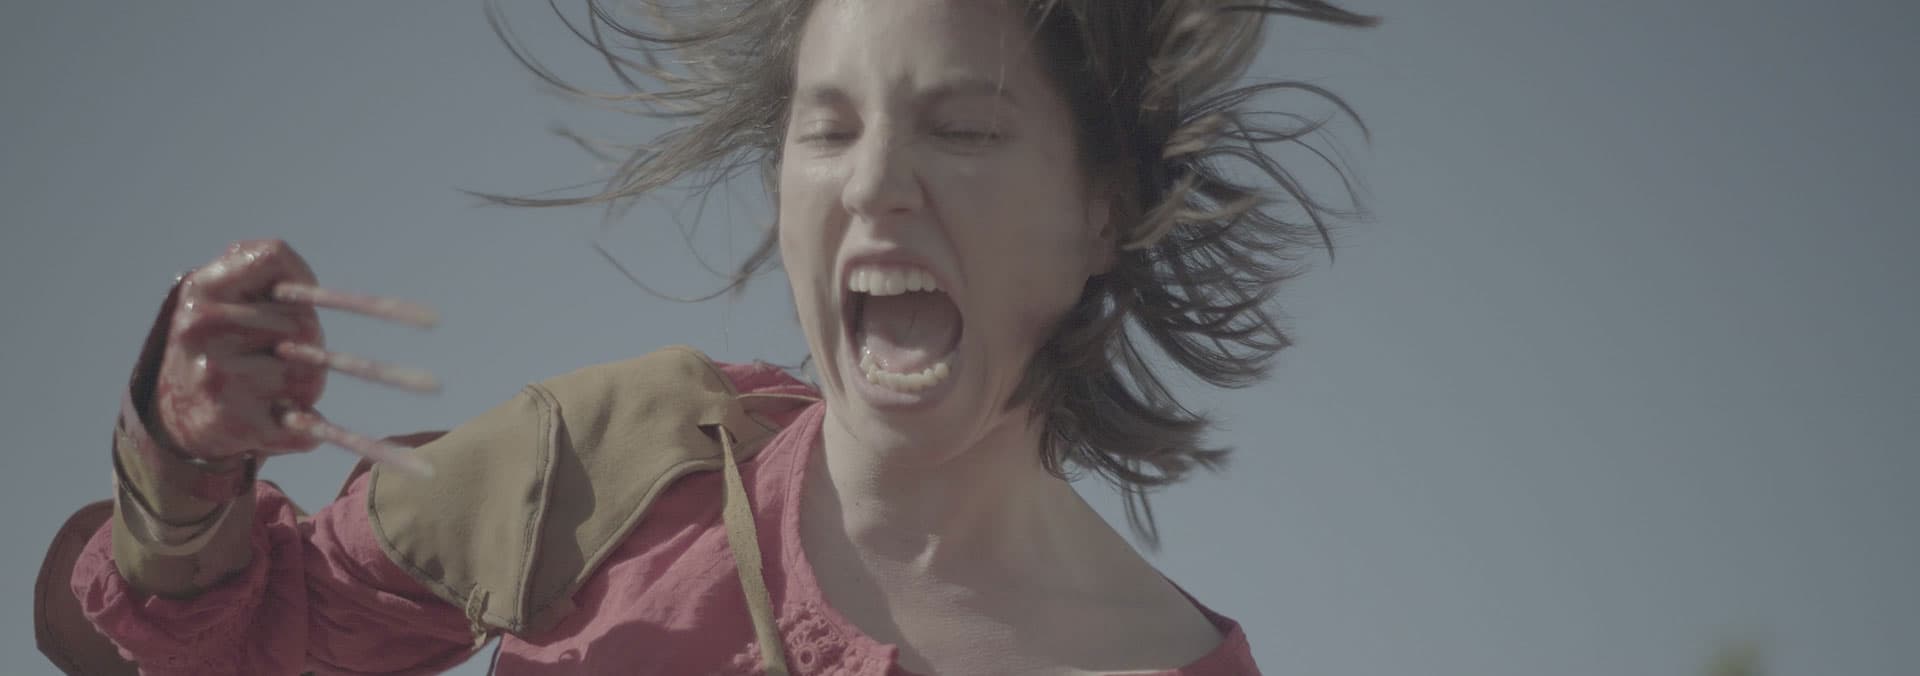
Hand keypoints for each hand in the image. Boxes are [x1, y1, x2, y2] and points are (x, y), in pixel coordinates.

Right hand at [153, 239, 437, 475]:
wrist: (172, 416)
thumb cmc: (215, 347)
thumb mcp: (216, 295)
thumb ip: (253, 268)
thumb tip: (294, 270)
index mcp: (201, 290)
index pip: (273, 259)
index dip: (305, 276)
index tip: (312, 292)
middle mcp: (204, 330)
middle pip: (305, 324)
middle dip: (308, 343)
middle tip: (273, 358)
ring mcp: (220, 380)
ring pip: (310, 376)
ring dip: (307, 388)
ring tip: (266, 393)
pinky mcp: (240, 426)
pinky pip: (312, 428)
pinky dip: (361, 445)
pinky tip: (413, 464)